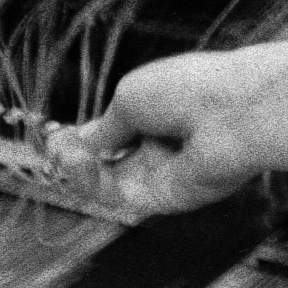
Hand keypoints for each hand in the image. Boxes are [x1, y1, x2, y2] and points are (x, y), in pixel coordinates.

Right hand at [45, 50, 262, 217]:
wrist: (231, 111)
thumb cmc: (188, 88)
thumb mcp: (131, 96)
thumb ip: (106, 126)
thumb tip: (85, 141)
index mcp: (155, 112)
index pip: (113, 133)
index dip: (84, 138)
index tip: (59, 136)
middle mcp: (158, 145)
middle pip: (107, 162)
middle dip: (77, 156)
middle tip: (55, 149)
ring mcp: (162, 173)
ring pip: (109, 182)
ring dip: (80, 170)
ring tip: (63, 155)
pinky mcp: (165, 199)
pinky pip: (121, 196)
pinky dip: (94, 184)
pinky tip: (79, 164)